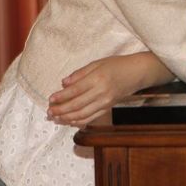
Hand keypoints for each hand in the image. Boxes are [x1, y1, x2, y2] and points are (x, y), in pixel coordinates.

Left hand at [47, 53, 169, 126]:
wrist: (137, 73)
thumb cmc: (117, 65)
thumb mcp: (97, 63)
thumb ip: (80, 73)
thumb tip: (63, 83)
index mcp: (98, 78)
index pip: (75, 90)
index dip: (61, 97)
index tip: (50, 99)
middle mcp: (101, 92)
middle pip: (76, 105)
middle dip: (60, 110)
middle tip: (49, 111)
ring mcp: (105, 102)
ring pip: (82, 114)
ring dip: (67, 118)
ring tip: (56, 117)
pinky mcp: (108, 108)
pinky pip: (91, 118)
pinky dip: (79, 122)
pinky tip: (69, 121)